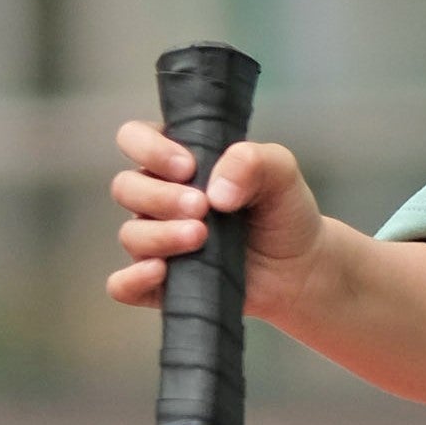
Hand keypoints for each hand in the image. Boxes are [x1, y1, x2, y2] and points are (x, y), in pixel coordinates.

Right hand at [108, 124, 323, 318]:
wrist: (301, 267)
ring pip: (131, 235)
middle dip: (160, 196)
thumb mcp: (280, 172)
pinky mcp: (162, 284)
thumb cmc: (283, 212)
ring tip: (201, 236)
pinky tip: (161, 271)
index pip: (134, 139)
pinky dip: (132, 279)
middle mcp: (158, 198)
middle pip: (126, 188)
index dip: (149, 148)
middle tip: (202, 206)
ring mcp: (158, 241)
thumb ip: (251, 161)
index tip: (189, 167)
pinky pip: (124, 286)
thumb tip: (215, 192)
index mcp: (175, 161)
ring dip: (161, 235)